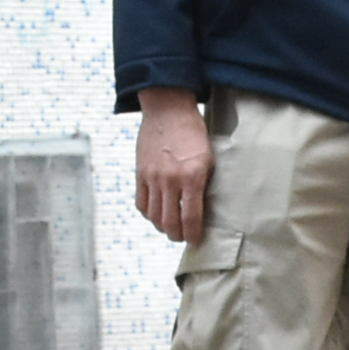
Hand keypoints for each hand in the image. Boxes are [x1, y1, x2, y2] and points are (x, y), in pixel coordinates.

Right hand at [135, 87, 212, 243]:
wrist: (168, 110)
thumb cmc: (194, 132)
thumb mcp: (208, 158)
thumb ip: (203, 184)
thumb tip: (203, 209)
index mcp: (191, 177)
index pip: (191, 218)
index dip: (193, 234)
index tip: (196, 240)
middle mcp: (170, 180)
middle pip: (169, 222)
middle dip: (177, 236)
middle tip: (183, 237)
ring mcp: (152, 177)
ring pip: (153, 216)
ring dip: (162, 227)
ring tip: (170, 228)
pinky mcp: (140, 173)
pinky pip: (141, 203)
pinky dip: (149, 213)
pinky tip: (156, 214)